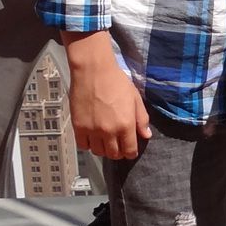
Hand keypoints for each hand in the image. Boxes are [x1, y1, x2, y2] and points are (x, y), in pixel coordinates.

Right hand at [63, 33, 152, 159]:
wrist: (93, 71)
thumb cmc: (116, 81)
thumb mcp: (135, 98)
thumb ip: (142, 119)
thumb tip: (146, 135)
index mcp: (125, 125)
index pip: (130, 151)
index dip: (131, 152)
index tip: (130, 149)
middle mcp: (109, 131)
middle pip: (114, 154)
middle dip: (118, 152)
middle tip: (118, 144)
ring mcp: (92, 130)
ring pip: (98, 152)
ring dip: (103, 149)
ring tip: (105, 140)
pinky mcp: (79, 127)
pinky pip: (84, 146)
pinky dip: (89, 144)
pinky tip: (92, 136)